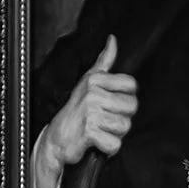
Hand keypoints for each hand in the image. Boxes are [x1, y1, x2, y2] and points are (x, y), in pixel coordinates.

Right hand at [47, 35, 137, 165]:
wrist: (57, 138)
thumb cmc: (76, 110)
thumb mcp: (88, 81)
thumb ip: (104, 61)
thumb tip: (113, 39)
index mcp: (95, 79)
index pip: (131, 85)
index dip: (125, 98)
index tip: (111, 104)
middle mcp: (92, 93)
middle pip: (131, 106)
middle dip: (121, 118)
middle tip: (104, 120)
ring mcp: (90, 111)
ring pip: (124, 126)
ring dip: (114, 134)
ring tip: (100, 130)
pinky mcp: (89, 132)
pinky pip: (115, 144)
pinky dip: (108, 148)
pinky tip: (97, 142)